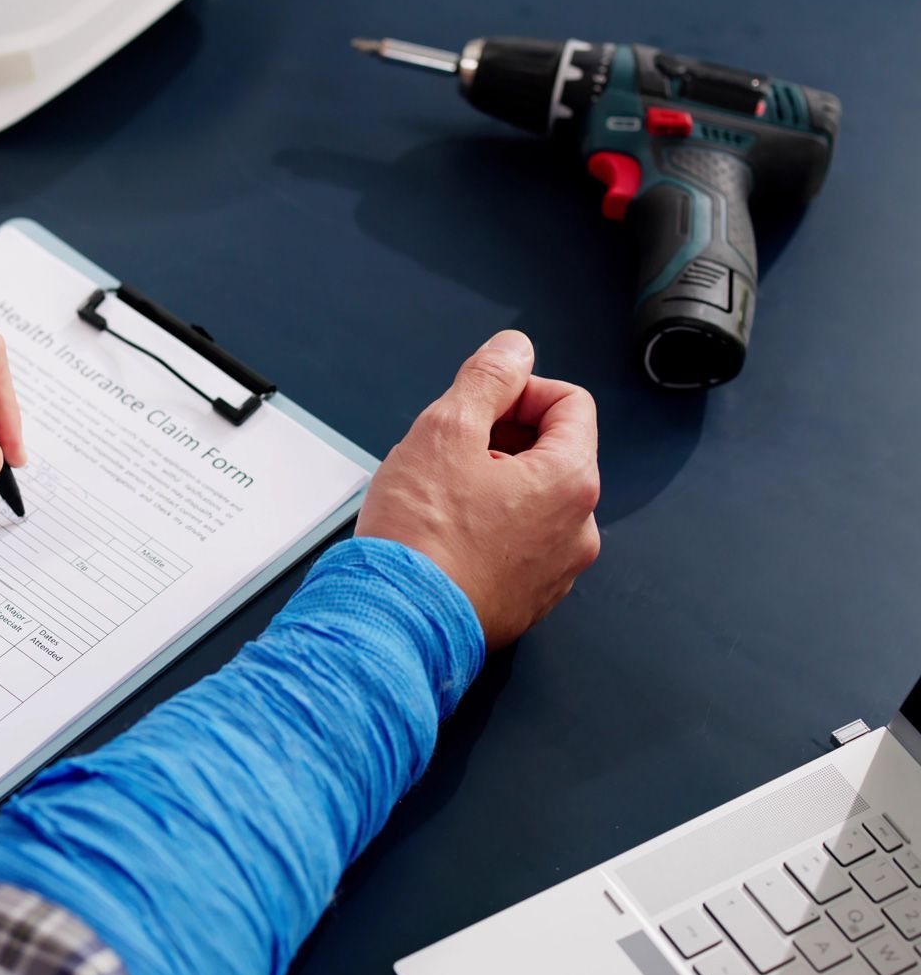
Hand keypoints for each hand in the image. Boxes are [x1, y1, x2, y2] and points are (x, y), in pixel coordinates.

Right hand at [356, 330, 600, 648]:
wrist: (397, 623)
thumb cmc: (419, 540)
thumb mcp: (444, 431)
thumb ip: (487, 379)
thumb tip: (514, 350)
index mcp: (570, 480)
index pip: (569, 402)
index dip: (518, 392)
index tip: (478, 408)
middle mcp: (578, 529)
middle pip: (551, 452)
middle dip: (500, 441)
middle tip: (447, 455)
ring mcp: (556, 571)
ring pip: (531, 502)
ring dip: (491, 487)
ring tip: (439, 500)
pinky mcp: (528, 600)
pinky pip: (517, 546)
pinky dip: (487, 531)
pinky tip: (444, 537)